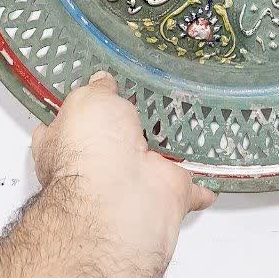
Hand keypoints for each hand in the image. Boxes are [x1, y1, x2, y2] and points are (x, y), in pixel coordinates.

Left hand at [31, 73, 215, 267]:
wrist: (121, 195)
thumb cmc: (92, 149)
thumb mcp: (86, 100)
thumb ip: (97, 89)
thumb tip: (102, 82)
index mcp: (68, 143)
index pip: (72, 121)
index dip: (84, 106)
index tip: (98, 88)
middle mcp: (101, 165)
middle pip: (119, 139)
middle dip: (133, 124)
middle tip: (149, 98)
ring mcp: (135, 179)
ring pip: (157, 159)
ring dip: (170, 146)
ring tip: (185, 117)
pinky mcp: (168, 191)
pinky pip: (192, 185)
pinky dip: (204, 182)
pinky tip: (210, 165)